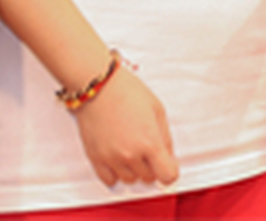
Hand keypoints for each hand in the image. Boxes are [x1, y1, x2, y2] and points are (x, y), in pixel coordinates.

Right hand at [72, 64, 178, 186]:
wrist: (98, 85)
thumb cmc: (127, 91)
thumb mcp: (157, 109)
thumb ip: (165, 136)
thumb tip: (169, 155)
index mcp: (150, 142)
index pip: (167, 175)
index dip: (170, 170)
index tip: (168, 163)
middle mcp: (131, 155)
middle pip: (149, 177)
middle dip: (152, 166)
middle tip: (147, 148)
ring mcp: (112, 158)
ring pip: (129, 179)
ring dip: (134, 169)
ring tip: (131, 148)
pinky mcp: (95, 158)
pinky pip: (109, 179)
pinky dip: (115, 172)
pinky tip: (117, 157)